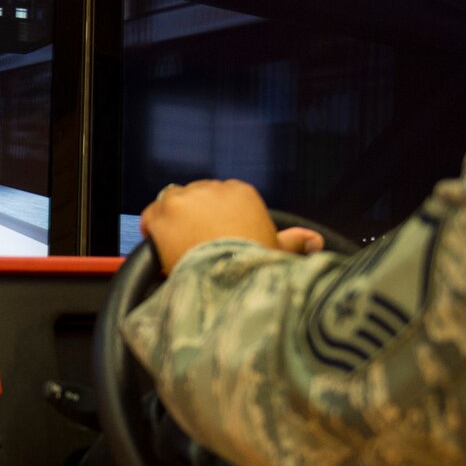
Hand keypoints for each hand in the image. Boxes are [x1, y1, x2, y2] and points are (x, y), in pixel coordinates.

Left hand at [139, 179, 320, 271]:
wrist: (230, 276)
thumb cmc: (256, 265)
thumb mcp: (278, 251)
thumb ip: (295, 240)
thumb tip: (315, 240)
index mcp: (241, 192)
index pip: (220, 196)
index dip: (214, 218)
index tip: (214, 236)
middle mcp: (212, 189)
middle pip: (195, 197)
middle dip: (193, 218)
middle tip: (196, 246)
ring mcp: (185, 198)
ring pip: (171, 203)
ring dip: (173, 222)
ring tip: (179, 247)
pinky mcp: (164, 213)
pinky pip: (150, 216)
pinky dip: (153, 230)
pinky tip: (160, 246)